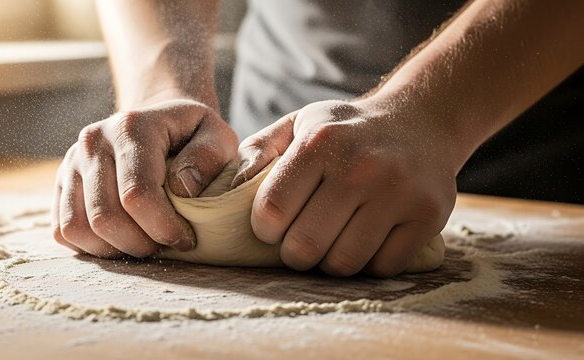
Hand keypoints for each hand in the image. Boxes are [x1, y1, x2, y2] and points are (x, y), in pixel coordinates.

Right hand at [52, 99, 237, 257]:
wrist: (159, 123)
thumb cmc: (193, 136)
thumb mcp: (218, 135)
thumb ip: (209, 157)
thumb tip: (183, 188)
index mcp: (131, 127)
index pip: (137, 194)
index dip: (163, 228)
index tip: (186, 239)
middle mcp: (93, 141)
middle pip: (105, 217)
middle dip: (141, 244)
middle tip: (166, 245)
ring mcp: (71, 162)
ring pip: (78, 228)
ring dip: (115, 249)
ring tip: (145, 243)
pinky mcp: (62, 183)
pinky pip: (62, 230)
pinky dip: (92, 247)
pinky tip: (122, 240)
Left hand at [232, 97, 456, 276]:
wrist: (421, 122)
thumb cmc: (347, 131)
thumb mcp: (300, 124)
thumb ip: (258, 151)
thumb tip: (228, 191)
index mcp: (320, 143)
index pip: (273, 210)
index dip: (264, 229)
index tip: (272, 225)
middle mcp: (360, 166)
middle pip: (305, 246)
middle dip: (294, 253)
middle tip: (300, 241)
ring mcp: (398, 192)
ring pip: (344, 263)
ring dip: (330, 261)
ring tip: (332, 241)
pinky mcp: (428, 215)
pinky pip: (383, 267)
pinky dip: (369, 263)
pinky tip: (366, 240)